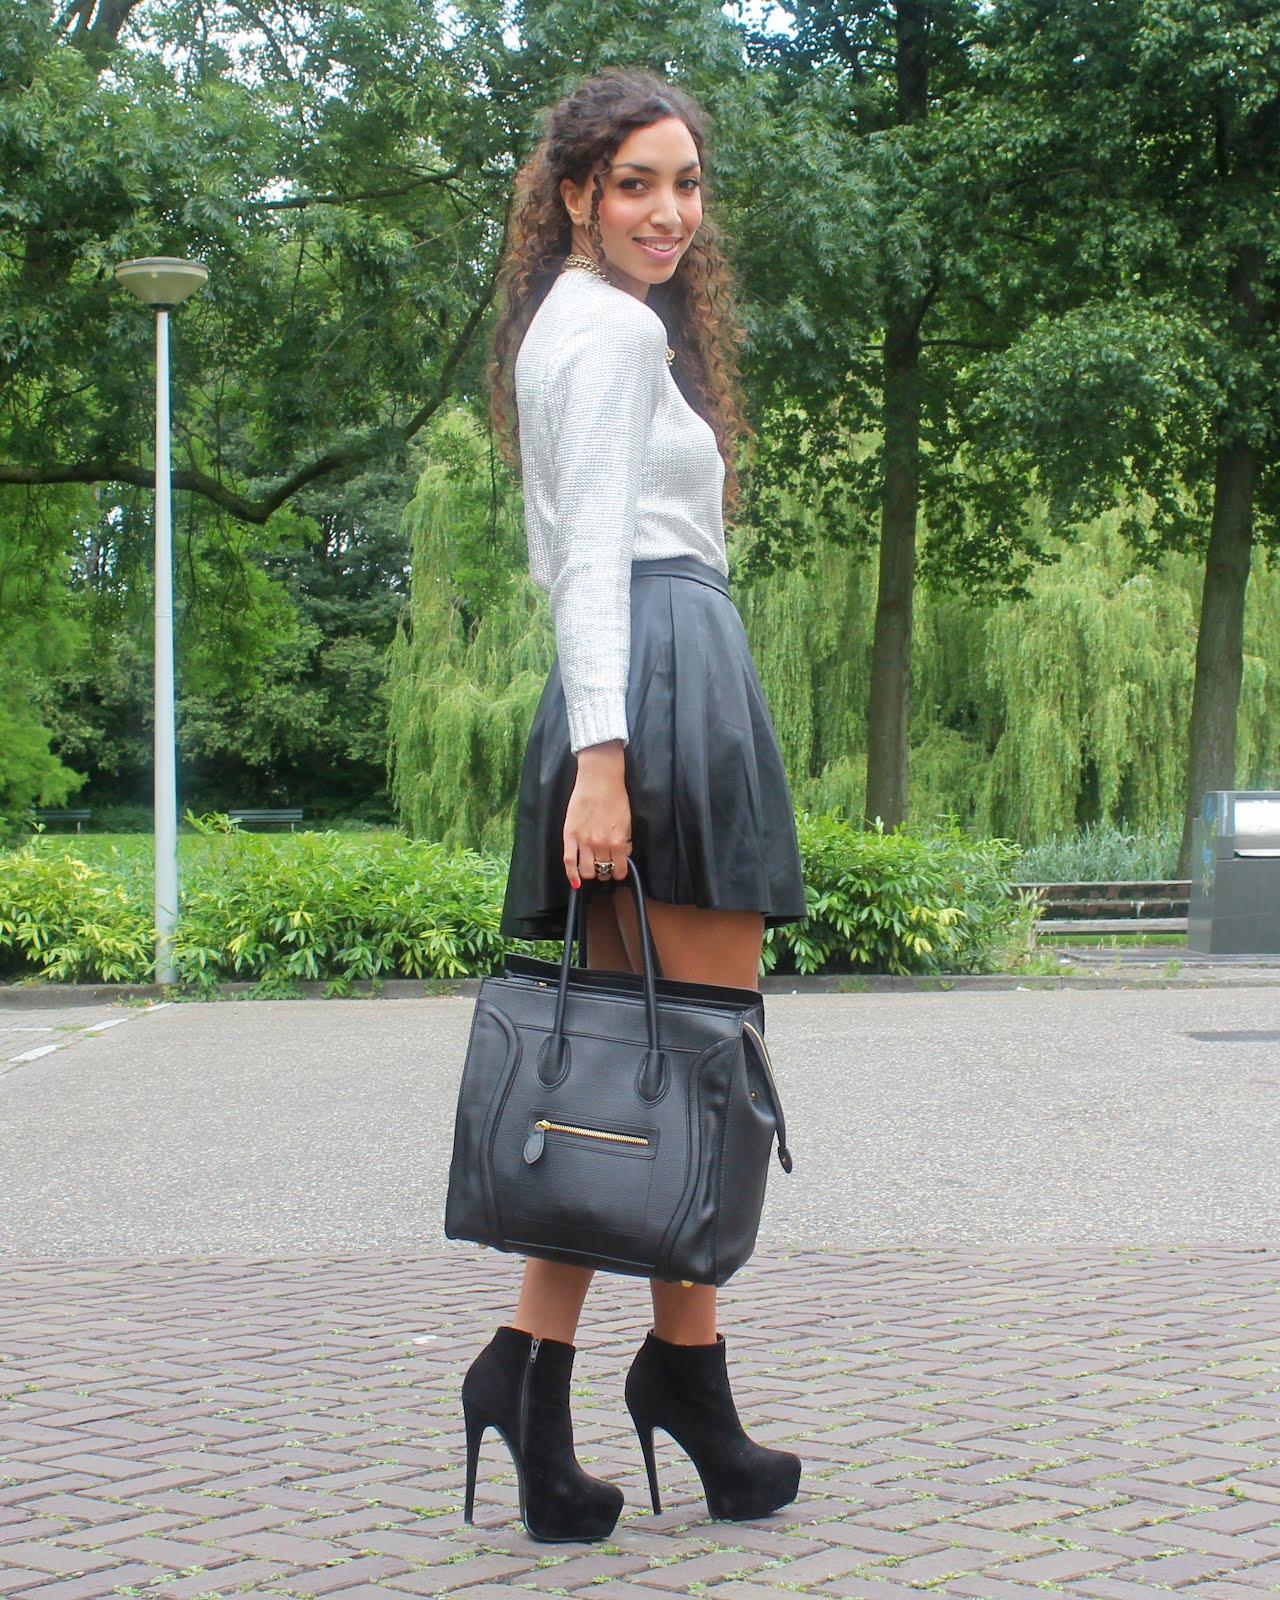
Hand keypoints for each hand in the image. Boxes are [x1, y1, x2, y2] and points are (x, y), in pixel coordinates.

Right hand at [563, 740, 630, 888]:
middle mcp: (601, 845)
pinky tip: (575, 882)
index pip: (619, 869)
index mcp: (618, 842)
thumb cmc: (615, 797)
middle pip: (602, 871)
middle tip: (604, 867)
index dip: (619, 872)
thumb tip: (623, 854)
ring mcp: (584, 841)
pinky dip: (572, 875)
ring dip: (590, 873)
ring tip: (591, 868)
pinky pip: (569, 861)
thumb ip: (625, 841)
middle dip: (605, 872)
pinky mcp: (570, 835)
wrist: (599, 780)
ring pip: (586, 871)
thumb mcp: (627, 821)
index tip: (618, 871)